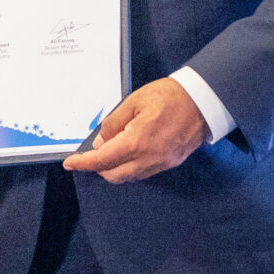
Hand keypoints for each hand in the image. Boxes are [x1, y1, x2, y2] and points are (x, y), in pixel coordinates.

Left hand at [61, 77, 209, 183]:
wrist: (203, 101)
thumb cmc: (168, 96)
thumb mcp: (133, 101)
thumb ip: (113, 123)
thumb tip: (101, 141)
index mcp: (137, 142)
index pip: (102, 160)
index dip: (84, 163)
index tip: (70, 163)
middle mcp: (148, 159)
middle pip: (114, 175)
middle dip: (98, 167)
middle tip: (91, 153)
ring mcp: (161, 163)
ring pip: (129, 177)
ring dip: (114, 169)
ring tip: (110, 150)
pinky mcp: (171, 163)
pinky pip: (144, 172)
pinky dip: (130, 167)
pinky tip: (129, 152)